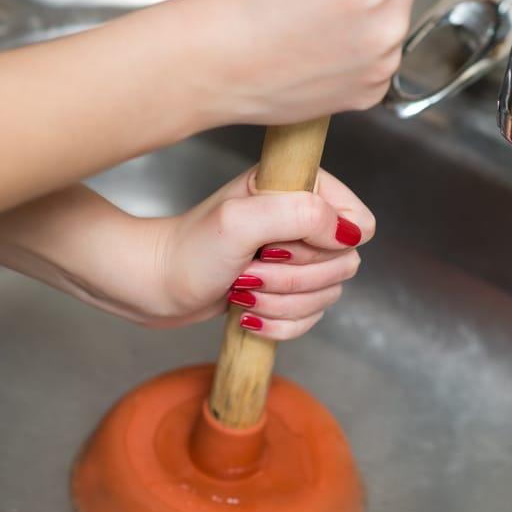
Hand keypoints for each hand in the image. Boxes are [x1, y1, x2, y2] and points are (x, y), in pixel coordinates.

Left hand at [147, 167, 374, 338]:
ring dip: (283, 302)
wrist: (152, 286)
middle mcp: (301, 219)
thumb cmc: (186, 251)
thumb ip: (300, 214)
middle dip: (295, 279)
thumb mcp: (240, 222)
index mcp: (297, 188)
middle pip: (344, 264)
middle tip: (250, 270)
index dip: (329, 244)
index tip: (280, 247)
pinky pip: (311, 318)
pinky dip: (281, 323)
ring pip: (328, 295)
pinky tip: (249, 314)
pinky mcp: (285, 289)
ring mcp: (295, 257)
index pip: (359, 221)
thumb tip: (348, 232)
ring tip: (242, 289)